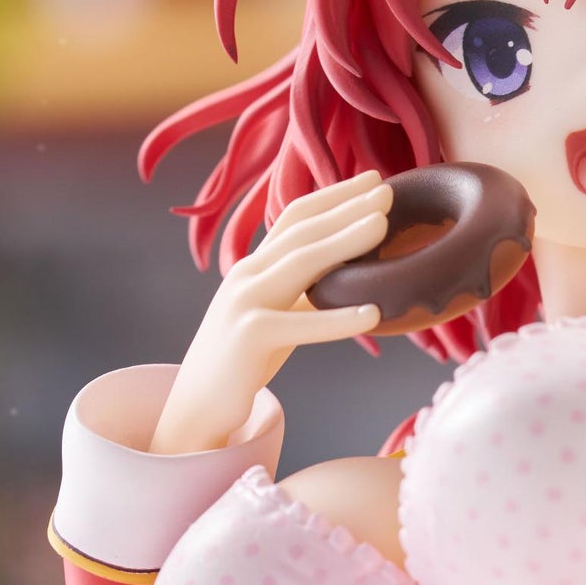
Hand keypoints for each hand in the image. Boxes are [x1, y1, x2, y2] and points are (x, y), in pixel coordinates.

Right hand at [150, 172, 392, 454]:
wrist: (198, 404)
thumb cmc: (246, 359)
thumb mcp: (278, 314)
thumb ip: (305, 291)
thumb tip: (352, 275)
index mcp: (255, 265)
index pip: (295, 217)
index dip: (333, 195)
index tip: (372, 180)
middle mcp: (246, 274)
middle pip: (301, 230)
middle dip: (345, 207)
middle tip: (387, 190)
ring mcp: (244, 302)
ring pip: (299, 263)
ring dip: (344, 241)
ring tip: (383, 227)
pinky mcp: (249, 338)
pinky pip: (300, 325)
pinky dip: (338, 321)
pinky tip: (373, 314)